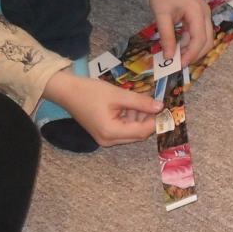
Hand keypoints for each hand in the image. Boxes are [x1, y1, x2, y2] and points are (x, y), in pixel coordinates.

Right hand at [45, 71, 161, 145]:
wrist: (66, 91)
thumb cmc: (90, 91)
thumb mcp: (118, 94)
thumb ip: (140, 102)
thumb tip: (160, 107)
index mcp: (111, 133)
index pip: (142, 131)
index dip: (155, 120)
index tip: (165, 108)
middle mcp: (109, 140)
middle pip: (137, 134)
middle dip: (148, 118)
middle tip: (156, 102)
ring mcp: (105, 138)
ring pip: (131, 131)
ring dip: (139, 117)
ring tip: (143, 99)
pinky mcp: (103, 133)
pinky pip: (122, 128)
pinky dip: (130, 117)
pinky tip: (132, 104)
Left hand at [149, 0, 212, 65]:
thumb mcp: (161, 14)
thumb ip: (166, 36)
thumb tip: (169, 57)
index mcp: (197, 12)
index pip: (200, 39)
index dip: (191, 54)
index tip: (180, 64)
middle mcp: (205, 15)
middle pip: (208, 41)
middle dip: (195, 55)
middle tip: (180, 63)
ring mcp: (204, 16)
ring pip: (205, 39)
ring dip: (194, 50)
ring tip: (178, 57)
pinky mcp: (200, 17)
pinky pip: (199, 34)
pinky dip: (191, 44)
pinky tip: (180, 48)